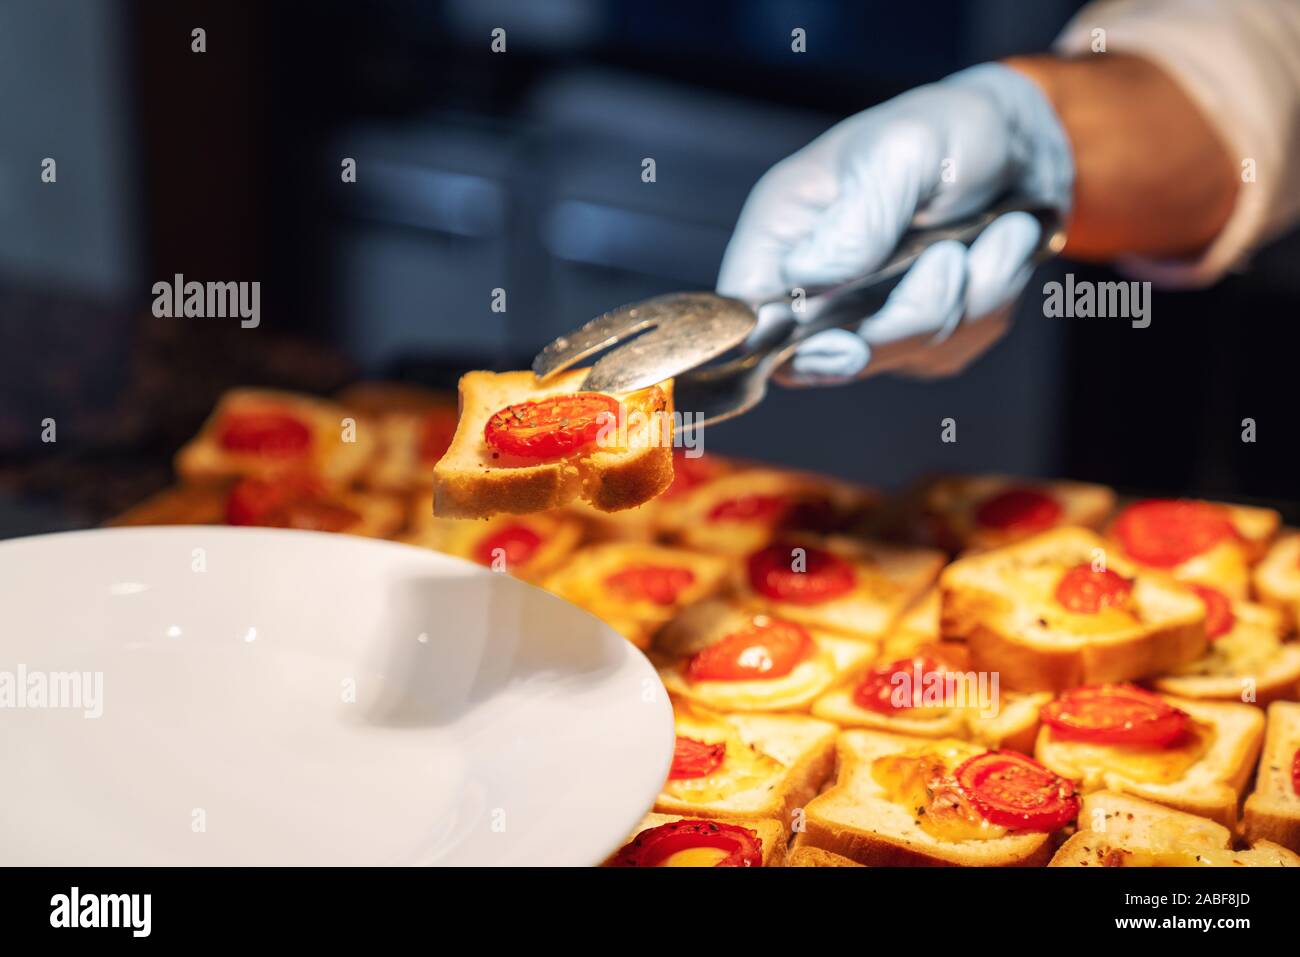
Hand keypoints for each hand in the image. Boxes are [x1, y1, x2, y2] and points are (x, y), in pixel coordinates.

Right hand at [716, 63, 1072, 382]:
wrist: (1022, 143)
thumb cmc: (950, 129)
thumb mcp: (903, 150)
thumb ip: (857, 217)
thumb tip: (806, 277)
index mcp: (784, 234)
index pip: (747, 317)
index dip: (785, 346)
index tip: (847, 343)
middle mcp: (816, 284)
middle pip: (831, 355)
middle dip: (908, 313)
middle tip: (950, 255)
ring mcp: (867, 317)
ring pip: (903, 353)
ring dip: (965, 296)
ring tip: (991, 230)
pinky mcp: (919, 337)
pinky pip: (951, 348)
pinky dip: (989, 300)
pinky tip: (998, 247)